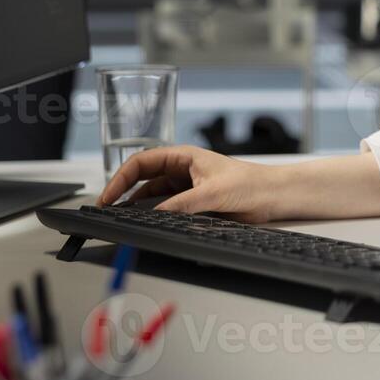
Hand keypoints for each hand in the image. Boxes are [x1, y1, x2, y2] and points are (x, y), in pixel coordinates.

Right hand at [97, 145, 276, 221]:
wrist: (273, 196)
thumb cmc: (250, 183)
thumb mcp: (213, 193)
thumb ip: (184, 204)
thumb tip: (157, 215)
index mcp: (184, 156)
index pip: (142, 162)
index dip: (121, 177)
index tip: (108, 195)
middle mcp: (182, 169)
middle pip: (142, 177)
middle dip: (122, 190)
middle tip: (106, 208)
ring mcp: (186, 185)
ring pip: (152, 194)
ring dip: (137, 205)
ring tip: (121, 218)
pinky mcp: (193, 202)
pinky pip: (166, 207)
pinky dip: (154, 214)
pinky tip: (146, 223)